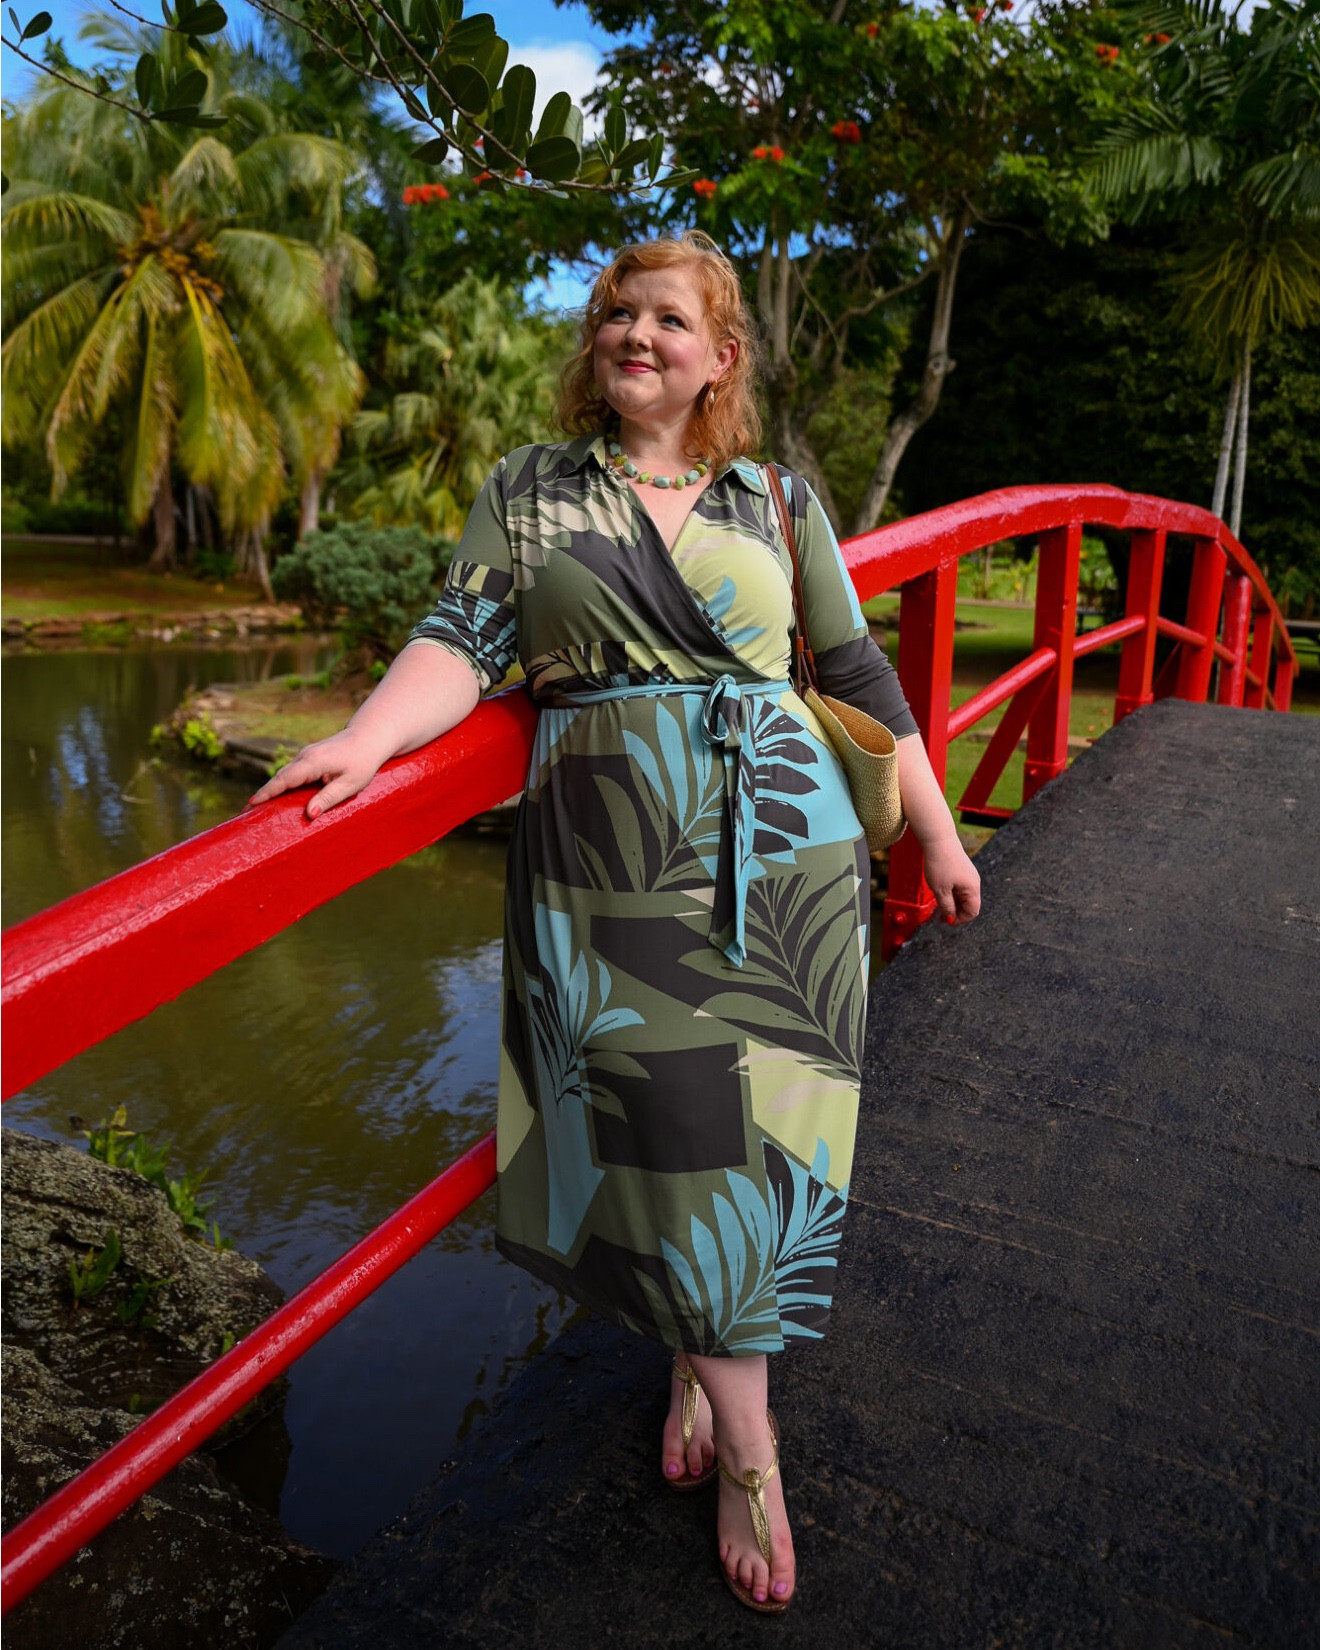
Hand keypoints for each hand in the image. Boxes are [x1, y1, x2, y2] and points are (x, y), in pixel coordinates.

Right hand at [247, 729, 386, 819]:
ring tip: (254, 810)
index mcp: (313, 762)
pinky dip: (280, 786)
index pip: (284, 779)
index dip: (267, 793)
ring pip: (283, 776)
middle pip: (278, 778)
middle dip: (262, 795)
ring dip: (269, 791)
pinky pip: (290, 774)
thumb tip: (309, 814)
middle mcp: (304, 757)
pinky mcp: (308, 759)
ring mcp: (304, 756)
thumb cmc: (363, 762)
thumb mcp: (350, 784)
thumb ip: (329, 798)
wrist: (368, 738)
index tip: (251, 805)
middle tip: (245, 814)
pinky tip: (274, 799)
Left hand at [921, 835, 980, 925]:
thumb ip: (947, 906)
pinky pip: (960, 886)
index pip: (972, 912)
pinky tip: (941, 890)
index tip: (945, 920)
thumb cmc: (940, 863)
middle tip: (939, 913)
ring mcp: (969, 875)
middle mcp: (974, 882)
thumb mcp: (940, 890)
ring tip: (938, 900)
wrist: (938, 840)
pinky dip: (952, 892)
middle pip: (969, 905)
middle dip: (955, 911)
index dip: (959, 920)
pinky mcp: (963, 869)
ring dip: (953, 902)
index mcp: (972, 889)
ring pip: (963, 896)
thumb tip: (950, 918)